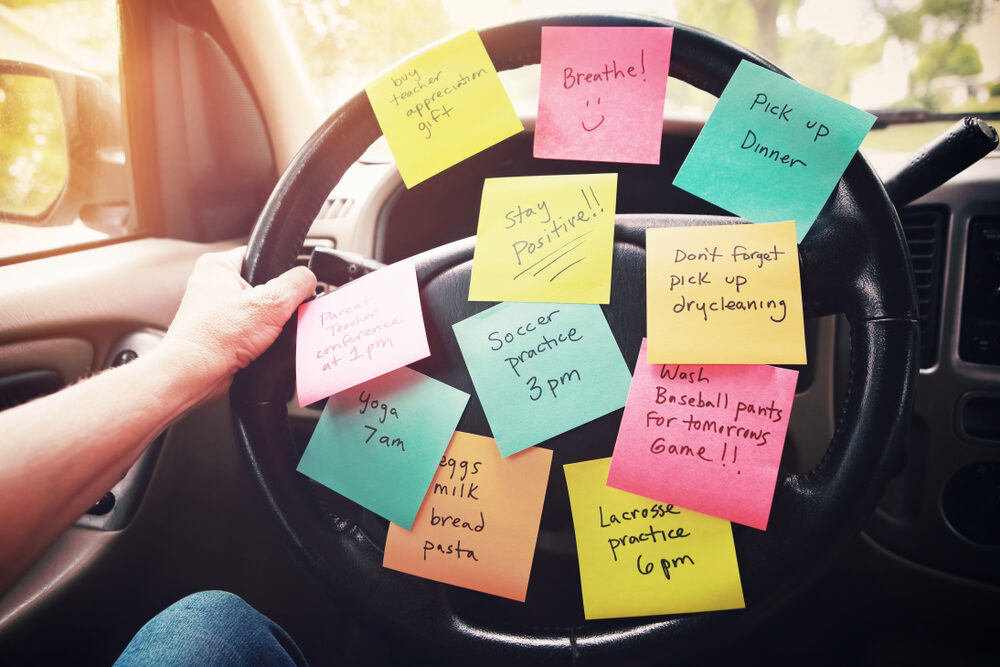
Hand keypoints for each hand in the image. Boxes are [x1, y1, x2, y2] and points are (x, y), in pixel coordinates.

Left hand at [158, 246, 316, 401]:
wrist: (192, 375)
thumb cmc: (214, 338)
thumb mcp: (270, 303)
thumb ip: (297, 285)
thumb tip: (310, 279)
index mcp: (217, 265)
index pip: (262, 255)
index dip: (282, 272)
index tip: (292, 289)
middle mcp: (212, 285)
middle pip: (264, 286)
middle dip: (276, 304)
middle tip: (276, 316)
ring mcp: (214, 311)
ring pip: (259, 311)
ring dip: (269, 324)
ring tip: (265, 334)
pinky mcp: (220, 333)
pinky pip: (251, 330)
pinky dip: (259, 339)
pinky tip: (258, 347)